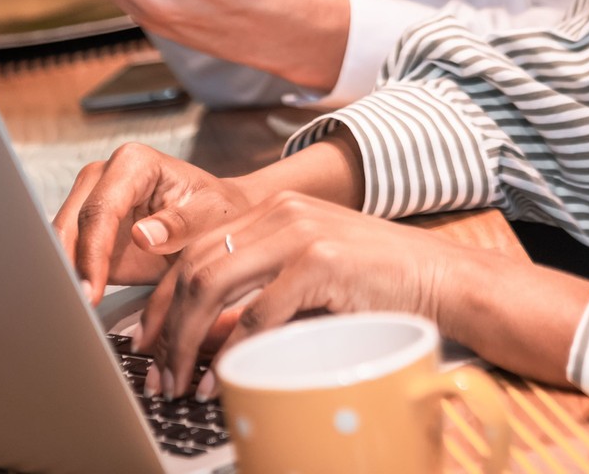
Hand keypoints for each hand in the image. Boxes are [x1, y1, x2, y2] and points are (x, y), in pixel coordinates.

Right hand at [54, 143, 255, 303]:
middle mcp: (104, 177)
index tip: (92, 290)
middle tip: (76, 309)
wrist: (216, 222)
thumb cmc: (218, 211)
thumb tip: (143, 235)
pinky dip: (70, 281)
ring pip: (60, 243)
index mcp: (133, 163)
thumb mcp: (213, 214)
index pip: (101, 209)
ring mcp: (91, 203)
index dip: (92, 252)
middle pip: (70, 224)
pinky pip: (68, 258)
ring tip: (73, 313)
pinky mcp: (87, 233)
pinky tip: (76, 307)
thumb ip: (182, 223)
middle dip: (69, 268)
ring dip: (64, 277)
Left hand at [133, 191, 490, 399]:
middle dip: (166, 325)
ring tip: (181, 380)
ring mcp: (300, 234)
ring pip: (213, 285)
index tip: (147, 339)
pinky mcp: (321, 262)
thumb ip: (262, 282)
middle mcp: (280, 211)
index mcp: (274, 207)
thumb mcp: (311, 266)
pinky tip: (223, 376)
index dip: (162, 298)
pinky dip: (232, 351)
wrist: (441, 276)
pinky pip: (257, 312)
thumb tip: (208, 331)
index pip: (195, 247)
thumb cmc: (378, 279)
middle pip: (194, 265)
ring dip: (187, 340)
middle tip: (157, 370)